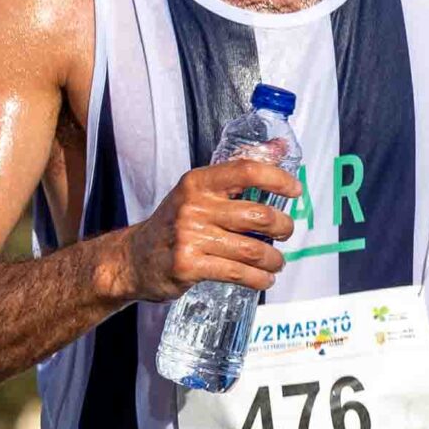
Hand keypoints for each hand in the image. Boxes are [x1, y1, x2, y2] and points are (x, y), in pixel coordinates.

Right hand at [116, 157, 301, 302]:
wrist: (134, 258)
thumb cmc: (172, 225)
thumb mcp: (196, 193)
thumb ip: (233, 178)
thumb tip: (278, 149)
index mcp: (198, 182)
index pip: (247, 171)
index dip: (277, 179)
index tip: (295, 190)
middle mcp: (194, 206)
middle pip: (257, 215)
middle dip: (282, 226)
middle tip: (286, 232)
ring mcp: (190, 237)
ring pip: (251, 249)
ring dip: (273, 259)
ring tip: (277, 262)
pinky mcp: (190, 266)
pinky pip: (237, 273)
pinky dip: (258, 279)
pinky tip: (263, 279)